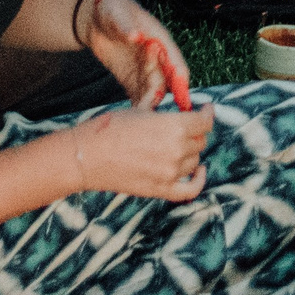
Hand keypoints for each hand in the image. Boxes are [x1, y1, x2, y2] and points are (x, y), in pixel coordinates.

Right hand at [62, 102, 211, 200]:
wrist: (87, 156)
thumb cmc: (110, 128)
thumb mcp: (140, 109)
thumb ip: (164, 110)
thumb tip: (179, 105)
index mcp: (174, 126)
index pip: (204, 121)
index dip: (207, 113)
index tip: (205, 109)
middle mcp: (177, 149)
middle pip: (200, 140)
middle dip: (195, 132)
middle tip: (184, 126)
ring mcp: (170, 172)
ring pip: (194, 160)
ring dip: (190, 152)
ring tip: (178, 144)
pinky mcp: (160, 189)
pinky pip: (191, 189)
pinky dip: (199, 180)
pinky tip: (199, 171)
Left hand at [78, 0, 200, 113]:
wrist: (96, 18)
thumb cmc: (111, 10)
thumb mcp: (116, 14)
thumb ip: (126, 25)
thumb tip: (136, 34)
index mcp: (159, 40)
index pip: (175, 62)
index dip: (180, 80)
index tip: (183, 97)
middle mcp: (157, 57)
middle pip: (165, 82)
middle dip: (161, 98)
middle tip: (151, 114)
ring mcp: (145, 69)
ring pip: (153, 92)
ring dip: (149, 106)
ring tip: (139, 120)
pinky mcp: (133, 79)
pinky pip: (139, 95)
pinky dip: (137, 107)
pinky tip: (131, 120)